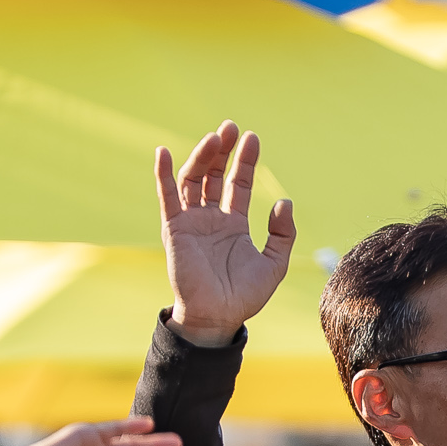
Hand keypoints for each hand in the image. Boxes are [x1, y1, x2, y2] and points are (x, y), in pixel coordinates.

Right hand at [158, 120, 296, 346]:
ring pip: (193, 181)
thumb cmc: (244, 297)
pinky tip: (163, 152)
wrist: (217, 318)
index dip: (245, 161)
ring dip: (201, 157)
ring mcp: (191, 223)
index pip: (239, 184)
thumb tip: (283, 202)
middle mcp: (211, 219)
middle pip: (214, 175)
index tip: (252, 139)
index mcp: (233, 224)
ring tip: (214, 138)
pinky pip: (167, 198)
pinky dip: (162, 175)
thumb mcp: (275, 264)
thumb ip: (283, 234)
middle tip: (230, 127)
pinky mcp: (174, 230)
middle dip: (222, 151)